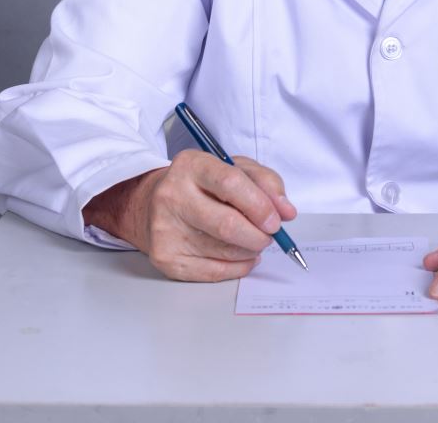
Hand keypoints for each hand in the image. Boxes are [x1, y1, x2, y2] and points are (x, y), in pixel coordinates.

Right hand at [82, 149, 296, 281]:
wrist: (150, 204)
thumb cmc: (201, 184)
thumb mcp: (232, 167)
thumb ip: (264, 182)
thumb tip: (286, 211)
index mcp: (191, 165)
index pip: (231, 184)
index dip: (260, 205)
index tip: (276, 220)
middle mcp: (173, 195)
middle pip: (227, 224)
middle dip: (258, 235)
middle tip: (270, 236)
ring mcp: (165, 229)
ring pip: (223, 251)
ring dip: (250, 251)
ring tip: (254, 242)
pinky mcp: (164, 258)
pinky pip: (212, 272)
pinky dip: (237, 267)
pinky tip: (242, 257)